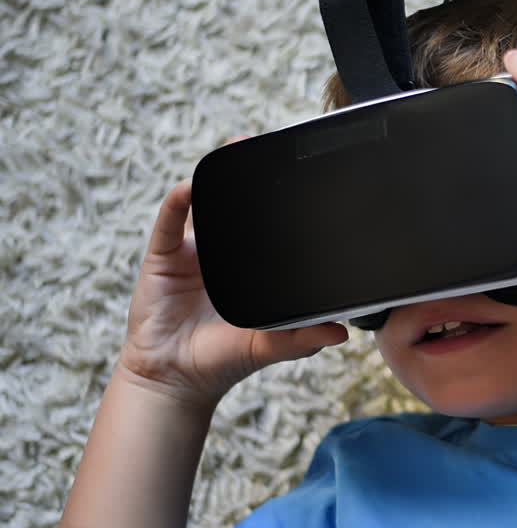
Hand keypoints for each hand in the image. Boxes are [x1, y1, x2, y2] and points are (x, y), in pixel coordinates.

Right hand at [117, 148, 347, 407]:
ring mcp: (192, 253)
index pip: (268, 228)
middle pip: (236, 206)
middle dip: (250, 176)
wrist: (176, 380)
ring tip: (234, 148)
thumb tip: (342, 332)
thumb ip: (302, 337)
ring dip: (216, 177)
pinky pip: (168, 223)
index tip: (303, 178)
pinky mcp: (163, 258)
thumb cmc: (224, 361)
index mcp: (251, 269)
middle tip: (268, 147)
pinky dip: (177, 203)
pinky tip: (188, 188)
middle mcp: (223, 255)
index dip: (281, 204)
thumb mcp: (269, 346)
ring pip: (203, 206)